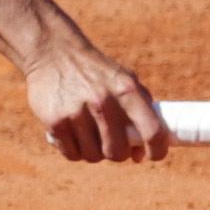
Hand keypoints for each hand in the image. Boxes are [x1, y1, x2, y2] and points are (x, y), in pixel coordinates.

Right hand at [28, 38, 169, 162]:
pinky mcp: (56, 122)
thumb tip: (140, 155)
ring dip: (94, 152)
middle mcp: (103, 101)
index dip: (158, 150)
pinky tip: (73, 134)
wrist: (52, 52)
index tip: (154, 155)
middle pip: (118, 152)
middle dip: (117, 153)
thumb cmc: (95, 72)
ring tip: (90, 135)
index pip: (152, 131)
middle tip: (112, 143)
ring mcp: (77, 113)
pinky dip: (75, 150)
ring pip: (94, 156)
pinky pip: (72, 154)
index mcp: (126, 89)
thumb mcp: (123, 80)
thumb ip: (139, 113)